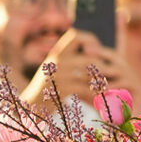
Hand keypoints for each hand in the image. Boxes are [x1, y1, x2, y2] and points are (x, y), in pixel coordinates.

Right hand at [22, 30, 140, 110]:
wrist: (31, 106)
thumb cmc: (48, 87)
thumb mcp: (55, 67)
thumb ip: (70, 58)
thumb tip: (93, 49)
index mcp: (56, 53)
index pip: (75, 35)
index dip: (90, 39)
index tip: (96, 50)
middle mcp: (57, 61)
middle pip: (90, 59)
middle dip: (102, 68)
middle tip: (110, 75)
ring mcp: (59, 74)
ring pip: (89, 74)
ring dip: (100, 82)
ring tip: (106, 86)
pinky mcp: (61, 89)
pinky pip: (85, 88)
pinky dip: (93, 93)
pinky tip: (98, 97)